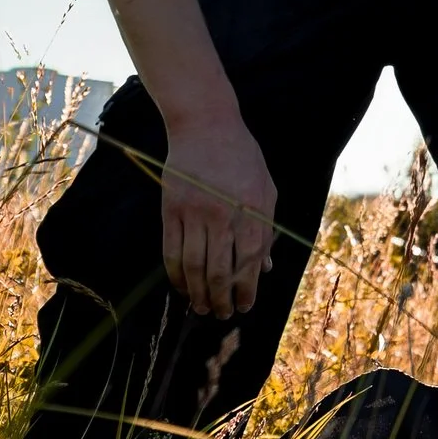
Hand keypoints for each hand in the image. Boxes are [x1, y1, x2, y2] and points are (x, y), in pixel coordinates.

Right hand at [159, 108, 279, 319]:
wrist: (205, 124)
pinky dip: (176, 274)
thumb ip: (266, 229)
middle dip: (222, 298)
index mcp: (252, 208)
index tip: (245, 306)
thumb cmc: (242, 157)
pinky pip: (171, 251)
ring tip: (203, 307)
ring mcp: (194, 211)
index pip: (249, 260)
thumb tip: (265, 269)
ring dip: (198, 292)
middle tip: (223, 314)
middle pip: (219, 269)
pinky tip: (181, 287)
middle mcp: (223, 213)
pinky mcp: (171, 209)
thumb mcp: (266, 188)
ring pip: (194, 265)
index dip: (246, 288)